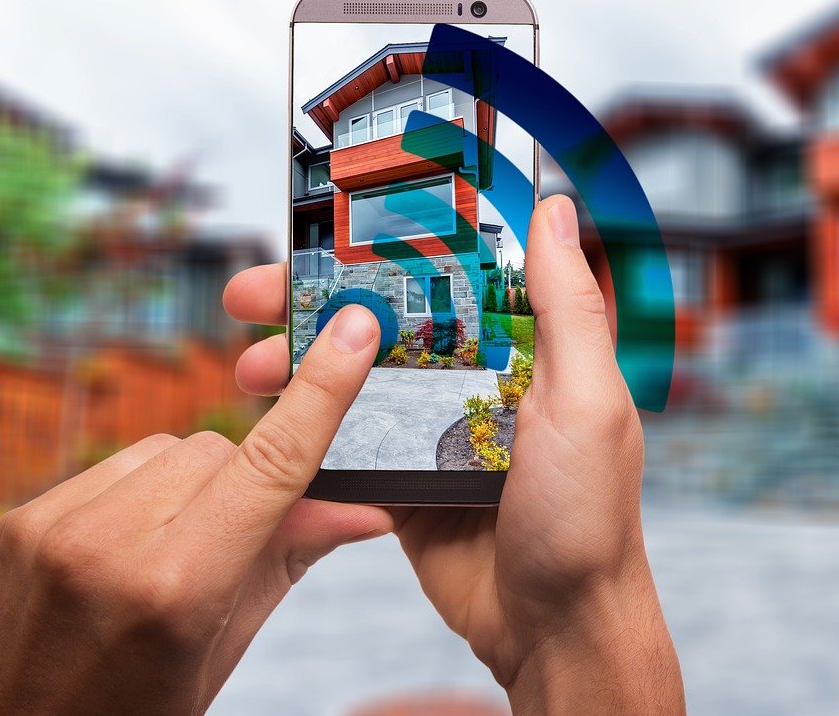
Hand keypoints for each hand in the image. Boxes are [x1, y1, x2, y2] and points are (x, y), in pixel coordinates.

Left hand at [0, 302, 390, 713]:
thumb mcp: (221, 654)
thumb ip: (288, 564)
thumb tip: (365, 510)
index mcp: (179, 588)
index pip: (271, 464)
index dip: (322, 393)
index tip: (355, 332)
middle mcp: (111, 544)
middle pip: (220, 450)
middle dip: (247, 481)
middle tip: (243, 540)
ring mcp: (56, 526)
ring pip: (169, 450)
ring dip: (193, 483)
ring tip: (176, 552)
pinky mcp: (23, 519)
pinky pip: (115, 467)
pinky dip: (142, 492)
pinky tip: (132, 545)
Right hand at [228, 195, 684, 712]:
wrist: (553, 629)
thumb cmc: (587, 517)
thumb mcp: (587, 399)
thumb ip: (566, 309)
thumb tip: (555, 209)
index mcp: (528, 348)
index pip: (456, 271)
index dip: (396, 239)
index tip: (338, 217)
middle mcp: (479, 378)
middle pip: (390, 317)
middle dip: (321, 299)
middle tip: (257, 292)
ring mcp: (437, 428)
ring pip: (357, 374)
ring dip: (300, 360)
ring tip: (251, 362)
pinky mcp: (403, 478)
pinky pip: (346, 438)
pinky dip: (306, 422)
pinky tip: (268, 409)